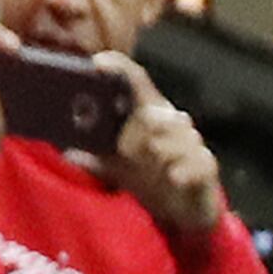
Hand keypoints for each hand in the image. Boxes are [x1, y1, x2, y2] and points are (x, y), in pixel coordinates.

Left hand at [93, 56, 222, 236]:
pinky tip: (173, 177)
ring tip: (151, 163)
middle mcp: (171, 122)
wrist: (185, 210)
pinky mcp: (205, 166)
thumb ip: (95, 160)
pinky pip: (197, 163)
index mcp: (148, 114)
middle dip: (136, 130)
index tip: (98, 63)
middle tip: (125, 149)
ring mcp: (190, 143)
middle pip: (152, 112)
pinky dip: (183, 170)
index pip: (136, 83)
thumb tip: (67, 153)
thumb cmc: (152, 178)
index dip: (119, 70)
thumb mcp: (119, 169)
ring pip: (176, 135)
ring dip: (160, 150)